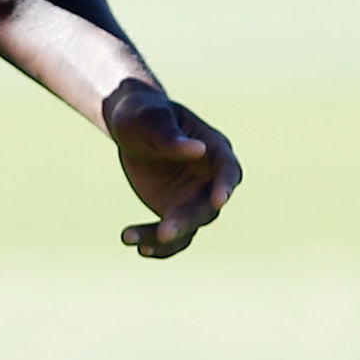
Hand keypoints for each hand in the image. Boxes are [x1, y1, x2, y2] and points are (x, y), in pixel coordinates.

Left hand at [105, 81, 239, 258]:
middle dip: (187, 221)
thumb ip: (173, 138)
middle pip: (207, 207)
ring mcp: (193, 199)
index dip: (226, 185)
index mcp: (214, 149)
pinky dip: (155, 244)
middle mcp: (210, 179)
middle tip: (163, 232)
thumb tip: (199, 150)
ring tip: (134, 240)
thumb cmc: (144, 115)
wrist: (131, 128)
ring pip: (188, 227)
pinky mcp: (174, 212)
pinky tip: (133, 242)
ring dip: (166, 240)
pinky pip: (170, 236)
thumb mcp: (152, 121)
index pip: (228, 170)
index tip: (219, 199)